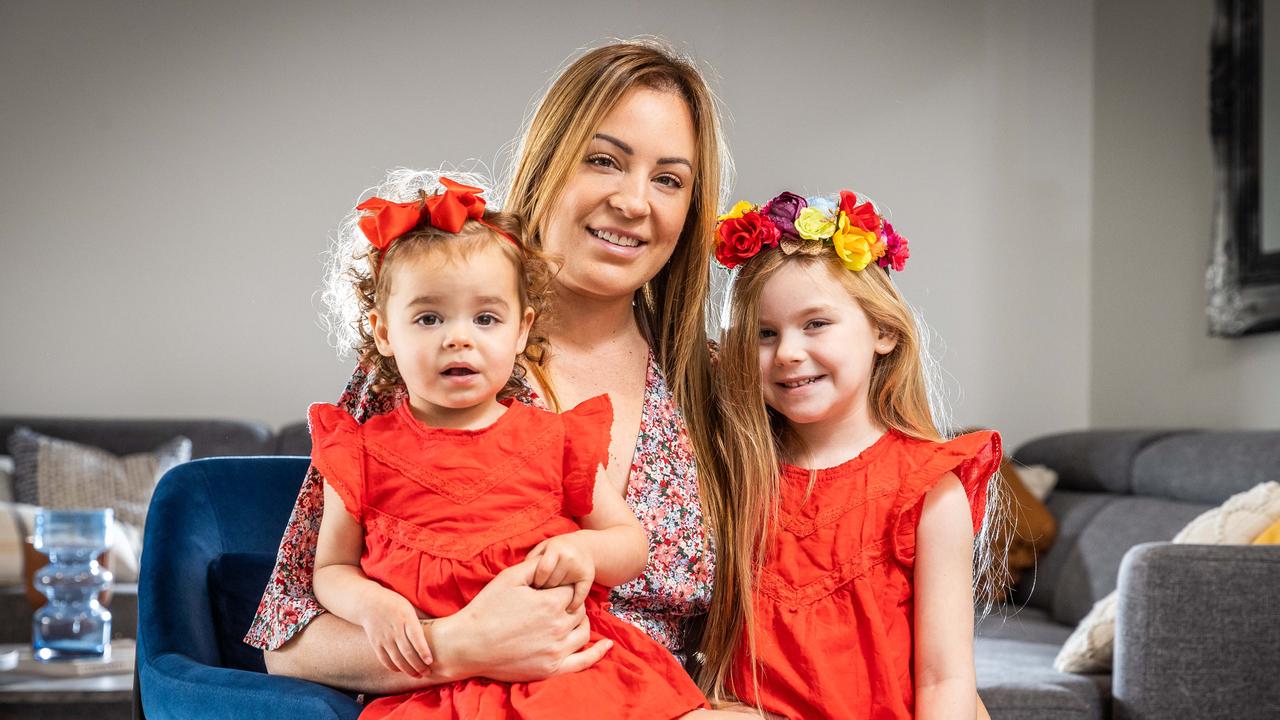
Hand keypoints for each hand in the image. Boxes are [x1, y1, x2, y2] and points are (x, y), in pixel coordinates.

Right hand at [357, 589, 432, 676]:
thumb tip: (440, 628)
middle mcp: (394, 629)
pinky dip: (393, 667)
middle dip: (418, 665)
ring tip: (417, 675)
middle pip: (407, 652)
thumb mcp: (409, 607)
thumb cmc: (394, 604)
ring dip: (408, 670)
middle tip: (428, 672)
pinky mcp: (375, 644)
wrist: (368, 603)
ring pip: (396, 659)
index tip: (430, 661)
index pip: (416, 637)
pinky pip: (385, 660)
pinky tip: (401, 671)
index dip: (423, 651)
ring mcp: (384, 638)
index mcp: (405, 618)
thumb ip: (421, 618)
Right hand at [440, 559, 610, 681]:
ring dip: (580, 622)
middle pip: (578, 610)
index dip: (561, 587)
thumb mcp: (509, 578)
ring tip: (567, 617)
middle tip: (554, 603)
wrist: (467, 644)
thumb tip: (552, 558)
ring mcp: (556, 650)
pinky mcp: (551, 668)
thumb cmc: (486, 608)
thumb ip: (536, 566)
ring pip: (583, 632)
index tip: (549, 589)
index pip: (570, 590)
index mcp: (550, 603)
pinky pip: (583, 662)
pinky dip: (597, 653)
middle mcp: (558, 626)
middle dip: (570, 604)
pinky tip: (606, 645)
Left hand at [527, 534, 594, 610]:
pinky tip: (566, 609)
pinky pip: (580, 595)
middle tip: (541, 592)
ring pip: (563, 590)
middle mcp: (569, 557)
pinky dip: (573, 605)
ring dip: (555, 595)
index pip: (543, 570)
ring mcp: (579, 567)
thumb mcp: (542, 548)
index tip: (533, 586)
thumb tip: (522, 580)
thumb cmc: (556, 549)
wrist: (584, 546)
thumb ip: (531, 560)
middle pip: (552, 581)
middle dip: (544, 589)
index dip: (536, 581)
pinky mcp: (588, 577)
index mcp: (556, 548)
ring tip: (551, 594)